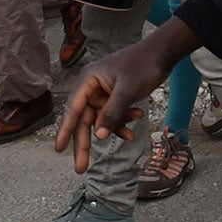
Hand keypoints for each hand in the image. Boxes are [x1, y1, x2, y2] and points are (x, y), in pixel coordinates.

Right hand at [54, 44, 168, 173]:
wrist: (163, 53)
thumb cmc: (143, 66)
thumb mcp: (127, 91)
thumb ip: (112, 113)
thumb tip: (99, 136)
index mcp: (88, 80)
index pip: (73, 109)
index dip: (65, 131)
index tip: (59, 149)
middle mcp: (92, 86)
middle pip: (85, 119)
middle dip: (86, 142)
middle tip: (81, 168)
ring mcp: (104, 91)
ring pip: (102, 119)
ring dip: (115, 127)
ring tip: (130, 135)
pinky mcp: (115, 95)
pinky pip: (114, 114)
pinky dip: (123, 120)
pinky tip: (137, 117)